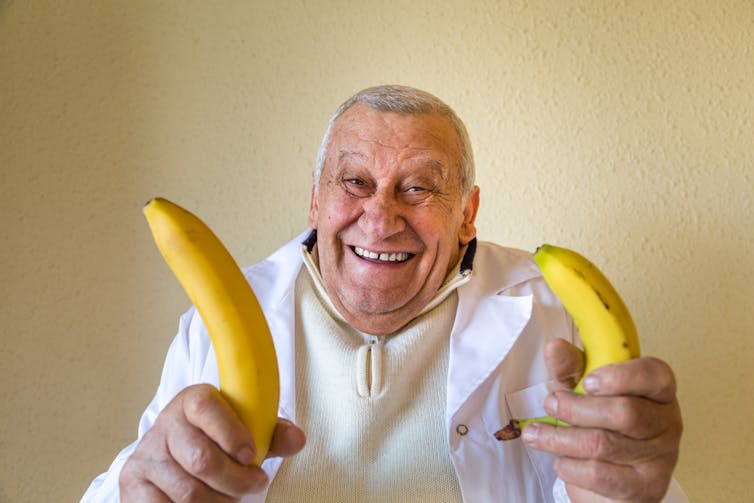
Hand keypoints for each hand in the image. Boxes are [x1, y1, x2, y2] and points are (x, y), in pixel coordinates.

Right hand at [119, 384, 305, 501]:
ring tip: (231, 499)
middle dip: (236, 481)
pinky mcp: (132, 483)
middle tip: (253, 485)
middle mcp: (164, 424)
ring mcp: (146, 455)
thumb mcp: (247, 430)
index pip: (205, 407)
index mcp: (193, 400)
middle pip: (202, 460)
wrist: (177, 451)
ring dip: (219, 502)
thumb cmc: (219, 439)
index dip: (232, 433)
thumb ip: (272, 433)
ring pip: (188, 492)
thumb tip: (297, 439)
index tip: (251, 455)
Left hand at [523, 339, 681, 502]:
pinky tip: (560, 461)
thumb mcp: (585, 391)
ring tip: (536, 434)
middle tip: (550, 404)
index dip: (621, 377)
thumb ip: (572, 368)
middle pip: (625, 413)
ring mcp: (659, 458)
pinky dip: (571, 466)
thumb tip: (554, 347)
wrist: (613, 480)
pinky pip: (600, 475)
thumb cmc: (602, 425)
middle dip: (577, 408)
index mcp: (658, 392)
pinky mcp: (644, 488)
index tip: (588, 381)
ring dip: (561, 438)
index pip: (655, 376)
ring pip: (604, 444)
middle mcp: (667, 423)